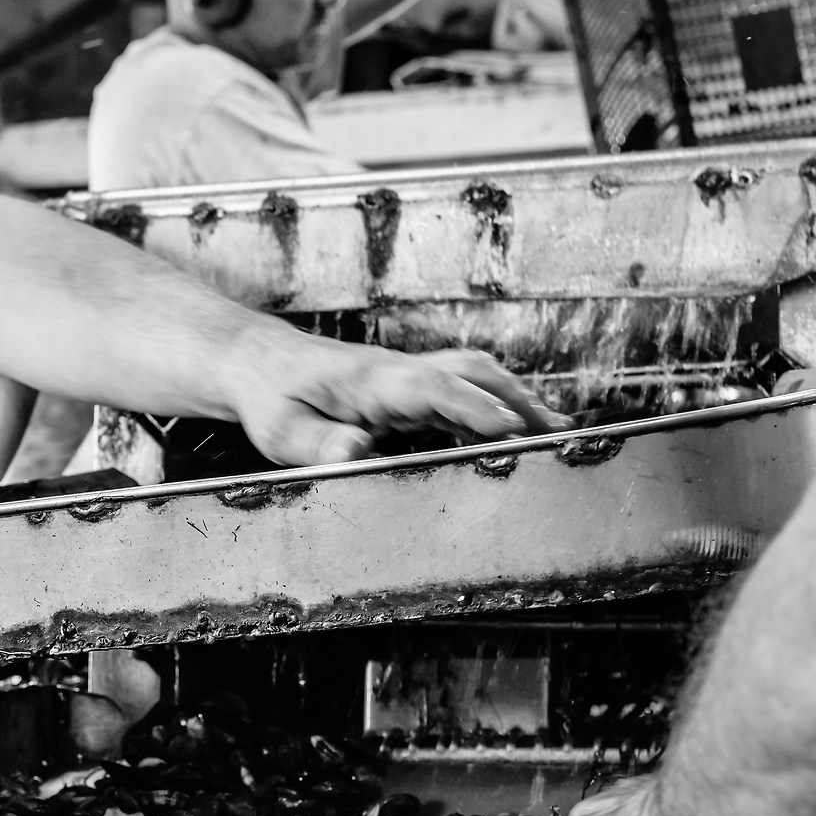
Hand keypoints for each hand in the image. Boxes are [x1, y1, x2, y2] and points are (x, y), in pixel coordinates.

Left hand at [229, 339, 562, 467]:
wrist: (259, 363)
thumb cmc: (270, 397)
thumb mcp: (280, 429)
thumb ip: (317, 443)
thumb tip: (355, 452)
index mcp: (371, 380)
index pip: (433, 388)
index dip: (474, 407)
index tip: (512, 428)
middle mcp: (399, 371)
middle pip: (471, 373)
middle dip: (517, 400)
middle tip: (557, 432)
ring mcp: (407, 376)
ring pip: (473, 377)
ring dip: (516, 399)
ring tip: (556, 430)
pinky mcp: (408, 387)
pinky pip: (461, 390)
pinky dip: (495, 406)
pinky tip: (516, 429)